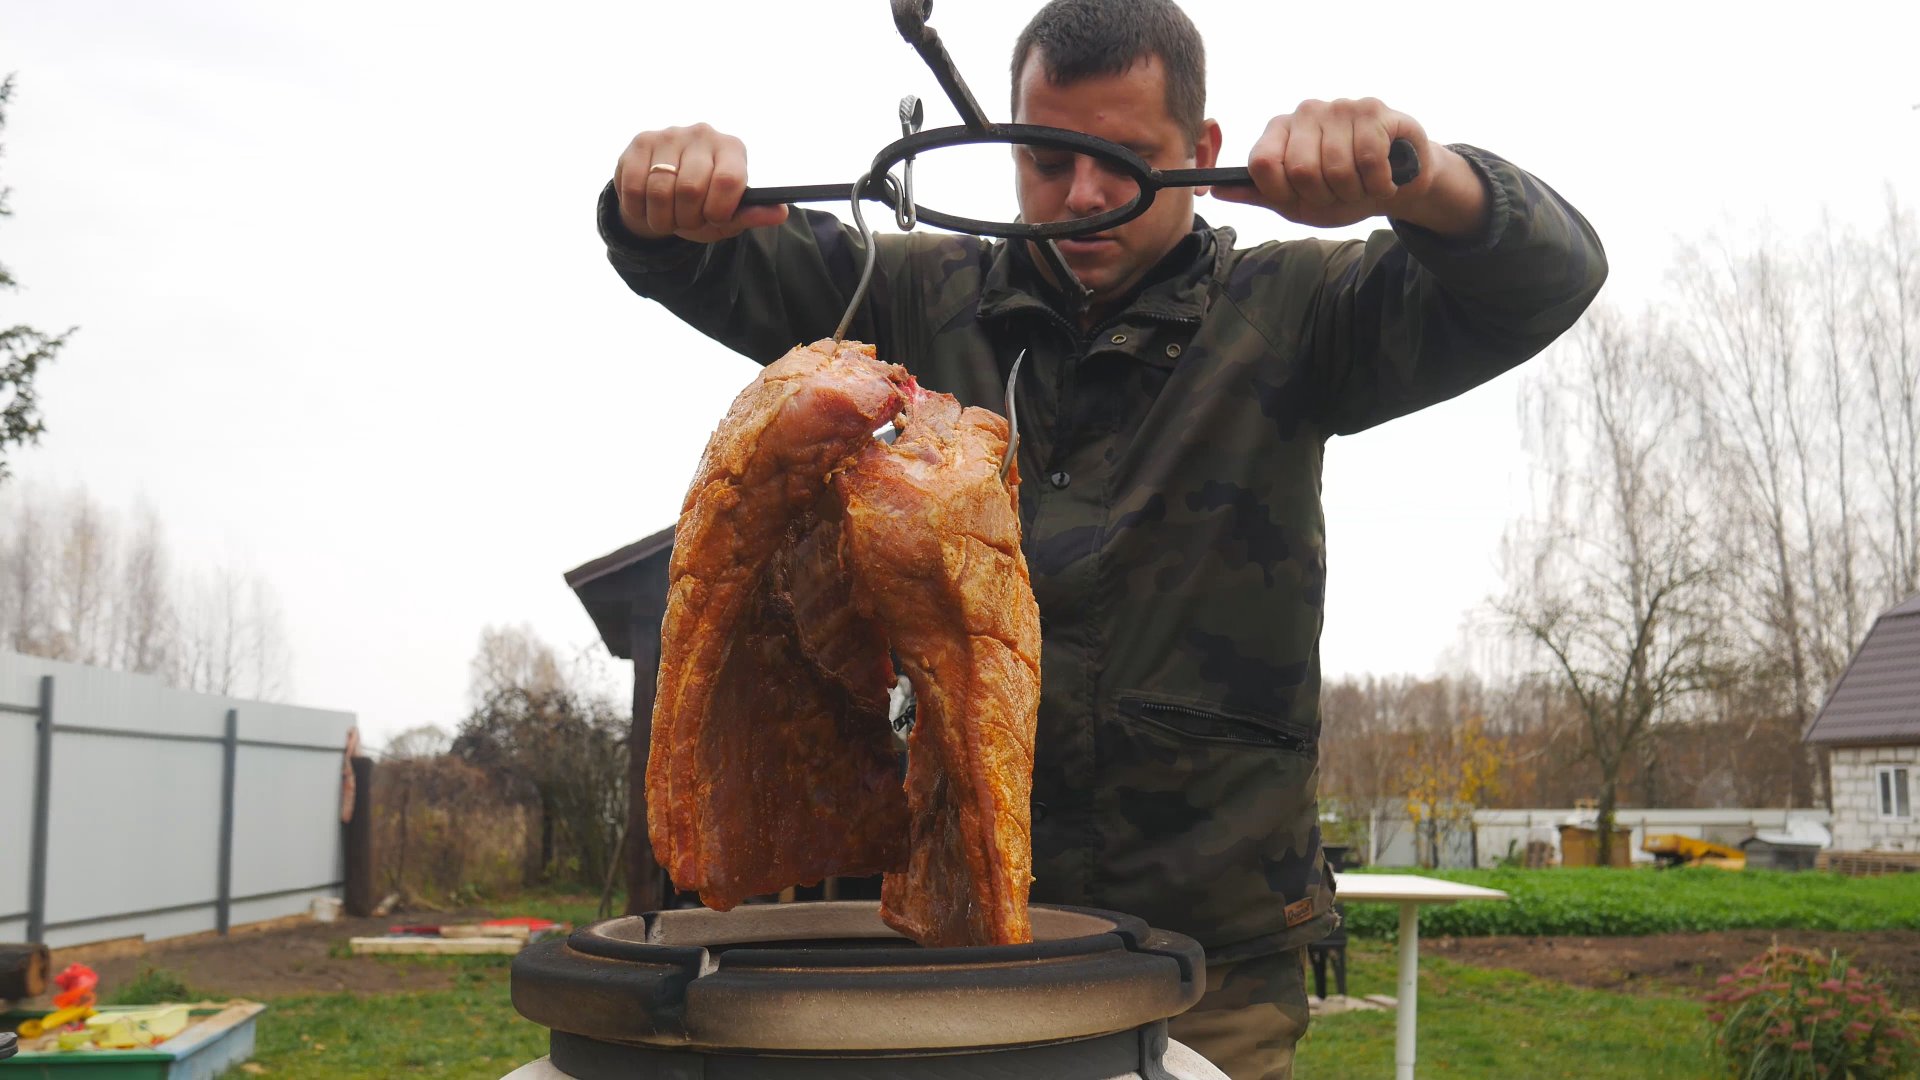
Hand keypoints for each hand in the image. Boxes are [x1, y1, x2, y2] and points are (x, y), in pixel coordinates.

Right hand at [614, 124, 788, 241]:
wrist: (665, 193)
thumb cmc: (704, 204)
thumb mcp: (729, 215)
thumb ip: (752, 214)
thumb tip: (780, 213)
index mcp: (732, 149)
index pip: (728, 180)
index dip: (717, 210)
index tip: (713, 218)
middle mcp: (703, 134)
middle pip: (690, 189)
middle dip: (686, 218)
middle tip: (686, 221)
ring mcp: (670, 135)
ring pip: (659, 191)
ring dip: (661, 218)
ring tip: (667, 217)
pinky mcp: (641, 142)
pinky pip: (633, 187)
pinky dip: (638, 209)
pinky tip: (646, 208)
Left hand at [1213, 98, 1484, 236]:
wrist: (1394, 184)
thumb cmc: (1341, 192)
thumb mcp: (1295, 202)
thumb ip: (1259, 194)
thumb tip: (1216, 191)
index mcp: (1279, 132)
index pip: (1262, 166)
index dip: (1283, 194)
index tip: (1301, 199)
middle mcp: (1305, 112)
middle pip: (1300, 172)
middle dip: (1324, 197)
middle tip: (1339, 194)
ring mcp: (1339, 108)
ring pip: (1337, 168)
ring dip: (1354, 192)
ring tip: (1362, 184)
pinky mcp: (1374, 110)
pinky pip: (1369, 159)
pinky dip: (1379, 183)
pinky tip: (1383, 178)